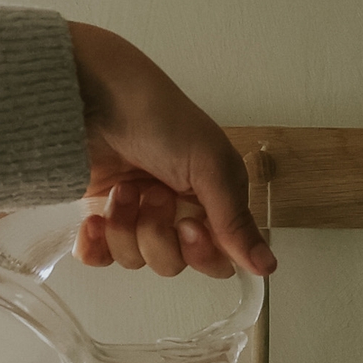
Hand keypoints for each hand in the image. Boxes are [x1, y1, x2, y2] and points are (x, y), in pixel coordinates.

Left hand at [66, 22, 273, 280]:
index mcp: (212, 200)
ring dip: (126, 229)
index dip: (201, 253)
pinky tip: (94, 221)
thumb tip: (268, 266)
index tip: (188, 226)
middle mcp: (176, 212)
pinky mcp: (101, 216)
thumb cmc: (159, 119)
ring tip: (121, 190)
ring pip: (136, 260)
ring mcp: (137, 215)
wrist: (95, 97)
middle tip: (151, 196)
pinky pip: (100, 257)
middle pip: (174, 263)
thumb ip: (235, 222)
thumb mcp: (209, 165)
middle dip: (158, 235)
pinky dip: (95, 246)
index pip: (216, 258)